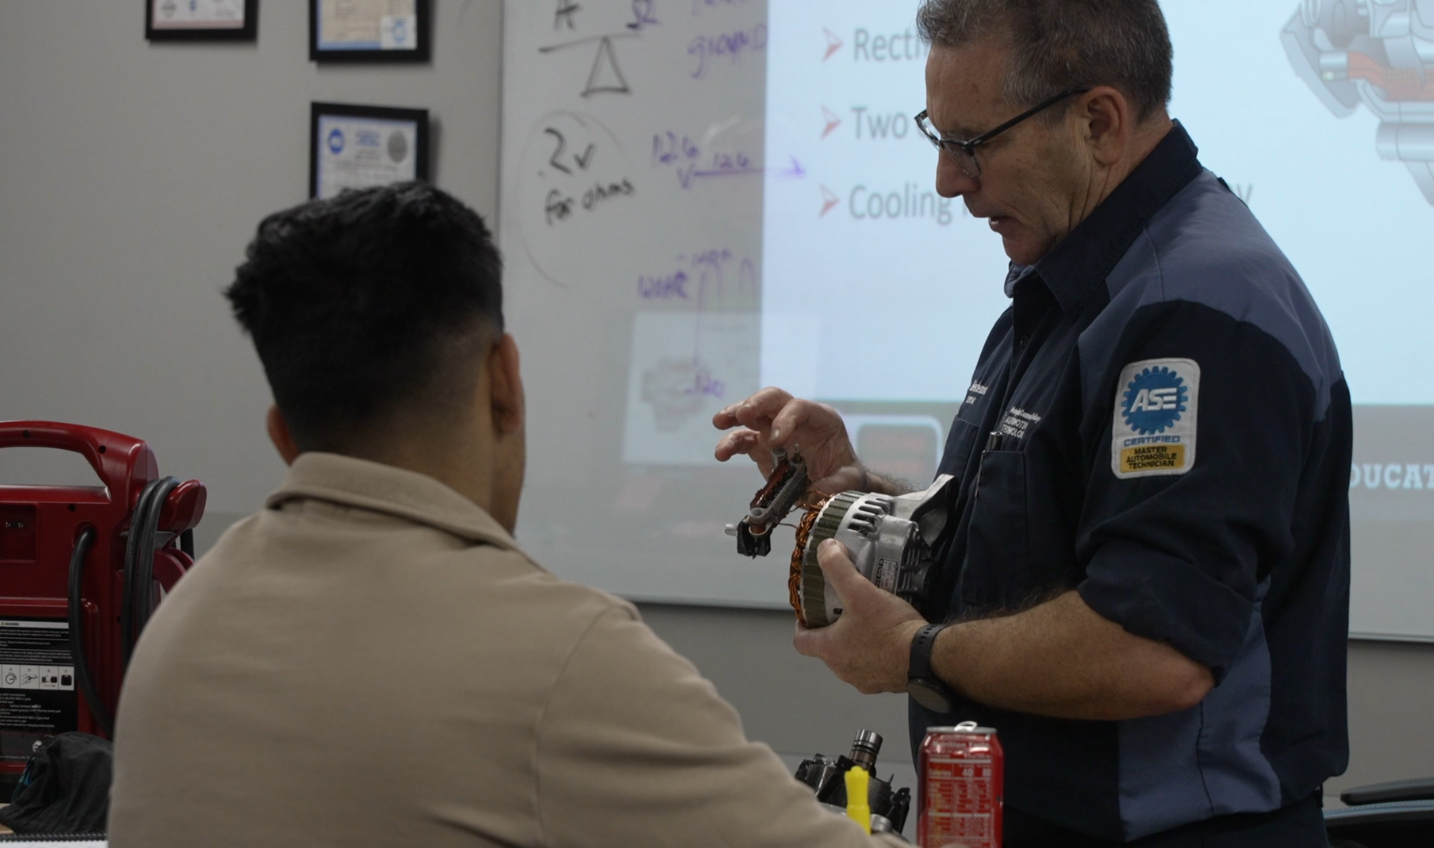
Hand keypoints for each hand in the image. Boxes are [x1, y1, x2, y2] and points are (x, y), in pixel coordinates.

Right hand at [712, 387, 864, 494]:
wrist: (836, 481)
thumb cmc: (844, 473)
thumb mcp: (848, 479)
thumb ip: (834, 485)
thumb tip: (815, 492)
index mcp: (821, 419)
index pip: (799, 408)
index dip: (784, 420)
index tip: (774, 441)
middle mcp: (796, 418)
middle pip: (773, 399)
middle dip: (756, 403)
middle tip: (741, 414)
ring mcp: (776, 429)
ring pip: (754, 413)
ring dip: (735, 415)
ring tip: (719, 423)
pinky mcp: (762, 446)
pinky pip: (744, 440)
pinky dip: (731, 444)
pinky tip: (722, 453)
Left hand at [792, 540, 927, 694]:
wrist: (926, 657)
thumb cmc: (891, 630)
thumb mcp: (860, 592)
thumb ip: (839, 568)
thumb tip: (826, 550)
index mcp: (831, 650)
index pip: (801, 642)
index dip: (802, 626)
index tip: (808, 616)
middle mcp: (844, 669)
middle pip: (828, 649)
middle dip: (833, 629)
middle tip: (843, 610)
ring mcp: (865, 679)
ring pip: (852, 658)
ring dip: (856, 641)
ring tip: (869, 619)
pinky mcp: (886, 682)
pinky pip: (875, 665)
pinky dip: (877, 652)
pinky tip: (889, 635)